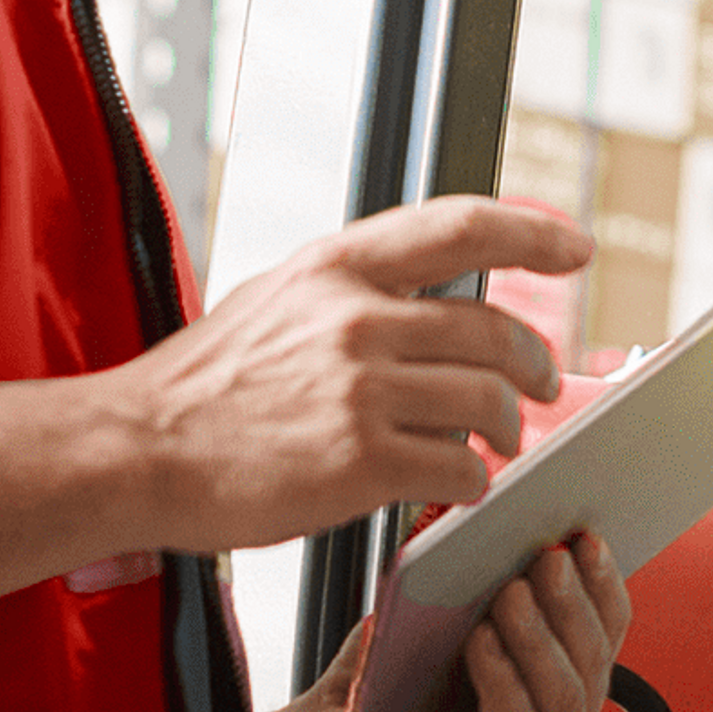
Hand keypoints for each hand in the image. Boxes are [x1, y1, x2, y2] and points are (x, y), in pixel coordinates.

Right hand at [120, 196, 585, 553]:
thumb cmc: (202, 386)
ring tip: (497, 446)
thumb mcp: (276, 299)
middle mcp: (358, 317)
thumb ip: (351, 292)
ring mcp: (361, 389)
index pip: (462, 225)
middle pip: (494, 328)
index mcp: (338, 266)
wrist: (136, 451)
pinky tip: (457, 486)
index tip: (576, 248)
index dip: (533, 234)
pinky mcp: (359, 461)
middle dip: (536, 361)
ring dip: (506, 429)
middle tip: (545, 385)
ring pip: (488, 400)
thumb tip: (422, 297)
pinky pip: (459, 466)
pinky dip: (472, 480)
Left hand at [260, 533, 633, 711]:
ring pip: (567, 700)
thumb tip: (520, 534)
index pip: (608, 628)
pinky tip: (484, 646)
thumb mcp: (447, 620)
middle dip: (570, 605)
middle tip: (546, 559)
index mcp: (566, 680)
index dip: (601, 581)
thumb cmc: (390, 686)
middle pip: (594, 662)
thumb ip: (489, 587)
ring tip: (510, 597)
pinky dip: (506, 686)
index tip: (584, 537)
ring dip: (539, 641)